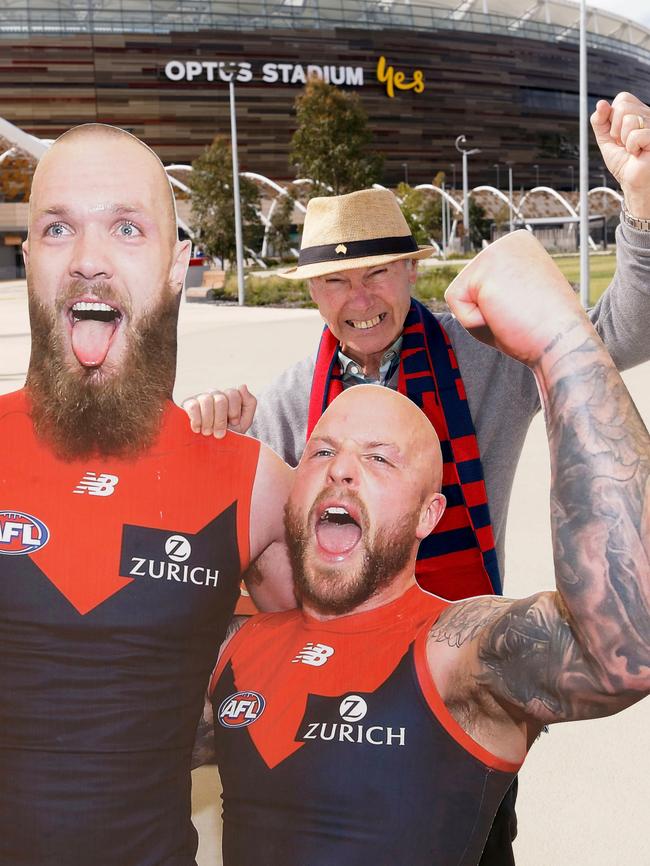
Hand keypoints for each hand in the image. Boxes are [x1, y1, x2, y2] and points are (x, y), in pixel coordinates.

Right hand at [182, 385, 256, 437]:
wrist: (212, 450)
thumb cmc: (229, 435)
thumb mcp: (244, 422)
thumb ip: (249, 404)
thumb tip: (242, 385)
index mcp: (229, 397)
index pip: (234, 394)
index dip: (234, 411)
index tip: (234, 424)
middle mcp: (215, 394)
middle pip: (220, 399)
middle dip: (221, 420)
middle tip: (219, 434)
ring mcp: (201, 398)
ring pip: (206, 400)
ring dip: (208, 421)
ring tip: (207, 433)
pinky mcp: (188, 404)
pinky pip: (193, 406)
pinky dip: (197, 420)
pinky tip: (197, 429)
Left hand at [445, 231, 586, 366]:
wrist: (563, 344)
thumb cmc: (541, 331)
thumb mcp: (517, 302)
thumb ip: (494, 290)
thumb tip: (475, 288)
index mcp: (520, 248)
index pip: (479, 283)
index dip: (493, 309)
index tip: (524, 310)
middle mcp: (509, 241)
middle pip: (466, 287)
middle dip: (483, 313)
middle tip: (517, 316)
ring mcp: (497, 249)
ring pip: (459, 295)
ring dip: (477, 318)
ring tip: (511, 316)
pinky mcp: (486, 266)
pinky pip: (454, 303)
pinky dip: (472, 322)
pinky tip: (501, 316)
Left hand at [591, 92, 649, 216]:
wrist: (633, 181)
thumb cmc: (624, 163)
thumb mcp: (606, 140)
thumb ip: (599, 122)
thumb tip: (600, 104)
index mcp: (638, 113)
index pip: (623, 98)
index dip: (612, 116)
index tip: (616, 134)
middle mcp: (648, 115)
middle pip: (623, 106)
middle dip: (616, 129)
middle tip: (623, 143)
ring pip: (629, 119)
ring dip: (624, 139)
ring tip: (632, 149)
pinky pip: (635, 135)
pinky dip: (632, 148)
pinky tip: (639, 153)